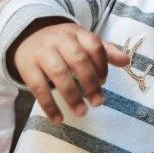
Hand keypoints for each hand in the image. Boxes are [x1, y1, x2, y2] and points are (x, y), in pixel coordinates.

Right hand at [12, 21, 129, 121]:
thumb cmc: (62, 44)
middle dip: (90, 82)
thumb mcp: (82, 42)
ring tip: (82, 113)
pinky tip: (58, 119)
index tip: (104, 82)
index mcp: (76, 33)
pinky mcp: (27, 67)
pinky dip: (49, 105)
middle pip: (78, 59)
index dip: (102, 65)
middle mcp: (59, 40)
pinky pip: (38, 87)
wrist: (26, 36)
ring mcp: (42, 52)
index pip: (94, 46)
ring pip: (58, 73)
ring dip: (72, 96)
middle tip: (98, 103)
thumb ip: (105, 52)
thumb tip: (127, 61)